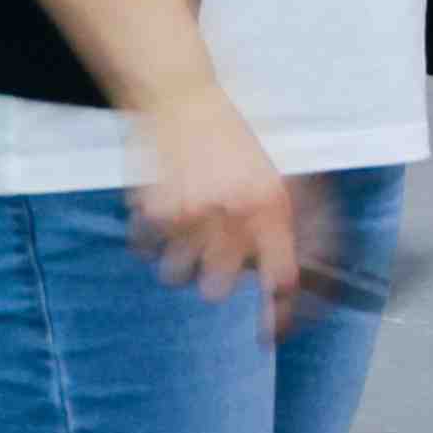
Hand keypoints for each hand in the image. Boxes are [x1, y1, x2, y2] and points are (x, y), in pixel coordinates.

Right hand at [129, 92, 319, 300]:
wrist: (181, 99)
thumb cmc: (232, 140)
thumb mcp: (272, 177)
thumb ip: (278, 224)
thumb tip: (287, 277)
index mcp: (269, 207)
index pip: (281, 277)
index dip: (277, 313)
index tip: (270, 333)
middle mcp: (230, 216)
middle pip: (217, 289)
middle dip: (214, 280)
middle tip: (211, 257)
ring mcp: (187, 215)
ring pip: (176, 276)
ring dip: (178, 262)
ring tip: (184, 233)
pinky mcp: (149, 211)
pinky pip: (145, 251)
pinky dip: (149, 241)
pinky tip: (160, 213)